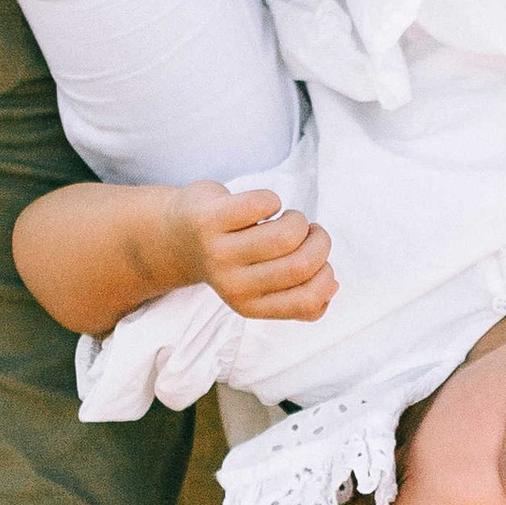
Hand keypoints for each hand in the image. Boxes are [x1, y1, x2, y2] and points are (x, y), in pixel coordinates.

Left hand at [176, 185, 335, 322]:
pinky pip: (263, 203)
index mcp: (250, 305)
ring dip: (298, 220)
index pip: (309, 302)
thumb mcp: (259, 285)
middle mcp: (234, 285)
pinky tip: (262, 206)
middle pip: (302, 265)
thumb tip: (333, 286)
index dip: (326, 277)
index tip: (318, 261)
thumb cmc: (230, 257)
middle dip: (319, 241)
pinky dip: (272, 199)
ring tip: (288, 218)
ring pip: (286, 235)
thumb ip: (295, 291)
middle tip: (310, 232)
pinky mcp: (211, 219)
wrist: (172, 236)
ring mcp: (220, 252)